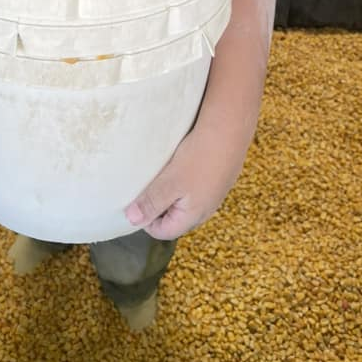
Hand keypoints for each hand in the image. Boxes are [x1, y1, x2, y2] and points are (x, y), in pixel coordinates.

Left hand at [124, 123, 247, 240]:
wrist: (230, 130)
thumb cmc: (200, 157)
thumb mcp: (170, 182)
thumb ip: (151, 202)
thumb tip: (131, 220)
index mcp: (193, 216)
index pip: (163, 232)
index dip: (146, 220)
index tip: (135, 200)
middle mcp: (205, 209)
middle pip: (173, 218)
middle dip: (156, 205)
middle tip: (145, 185)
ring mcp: (213, 193)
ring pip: (183, 201)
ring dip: (168, 191)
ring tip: (159, 173)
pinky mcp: (216, 178)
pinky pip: (193, 187)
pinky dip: (181, 180)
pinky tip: (177, 164)